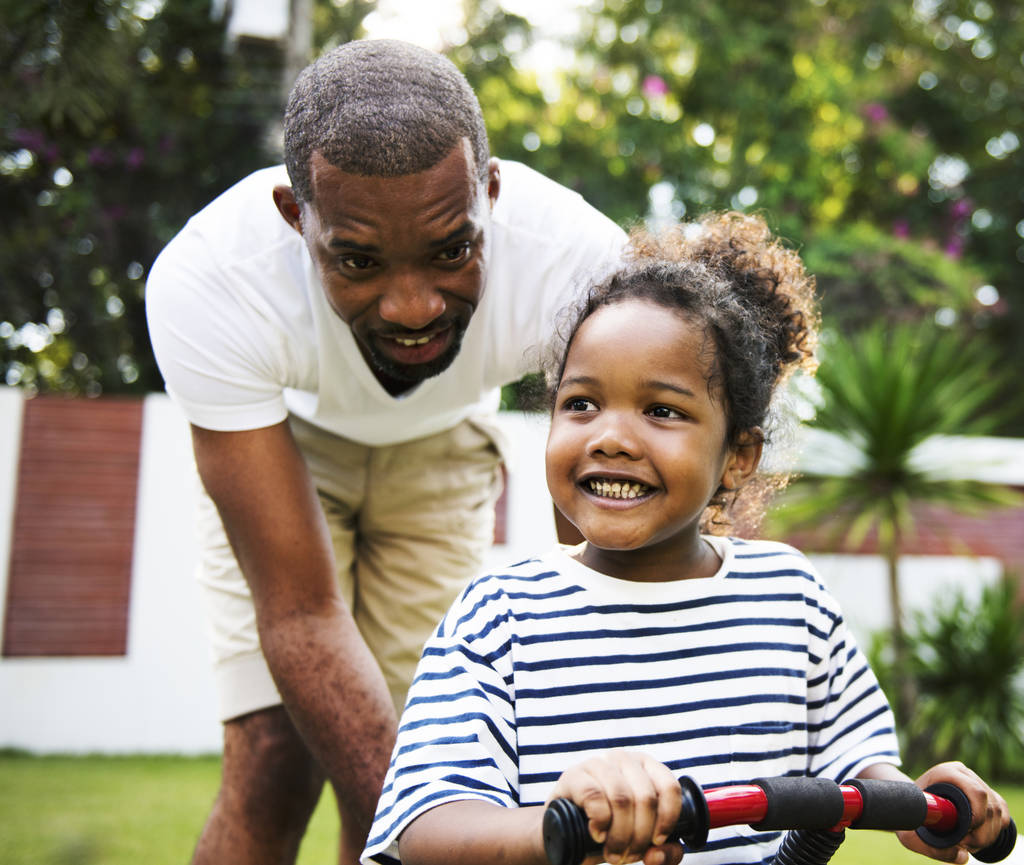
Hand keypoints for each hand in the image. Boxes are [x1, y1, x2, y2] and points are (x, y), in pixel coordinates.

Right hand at [546, 751, 684, 864]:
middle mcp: (624, 759)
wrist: (568, 831)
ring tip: (614, 852)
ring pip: (621, 798)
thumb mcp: (642, 842)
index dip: (667, 819)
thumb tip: (658, 854)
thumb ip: (664, 852)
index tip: (657, 842)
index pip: (669, 787)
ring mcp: (598, 763)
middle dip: (640, 836)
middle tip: (628, 855)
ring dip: (620, 835)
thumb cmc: (612, 831)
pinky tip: (598, 834)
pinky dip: (600, 822)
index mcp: (647, 767)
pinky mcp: (574, 774)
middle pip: (646, 798)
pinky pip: (594, 796)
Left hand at [895, 761, 1010, 862]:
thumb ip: (934, 849)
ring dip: (989, 834)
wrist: (910, 802)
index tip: (964, 838)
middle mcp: (962, 773)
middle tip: (966, 845)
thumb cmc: (910, 815)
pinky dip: (995, 829)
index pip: (977, 793)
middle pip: (990, 805)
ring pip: (998, 810)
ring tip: (968, 842)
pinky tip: (979, 836)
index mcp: (945, 774)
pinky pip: (1001, 813)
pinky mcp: (984, 793)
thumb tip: (963, 855)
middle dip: (984, 833)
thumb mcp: (911, 834)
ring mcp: (975, 781)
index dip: (978, 818)